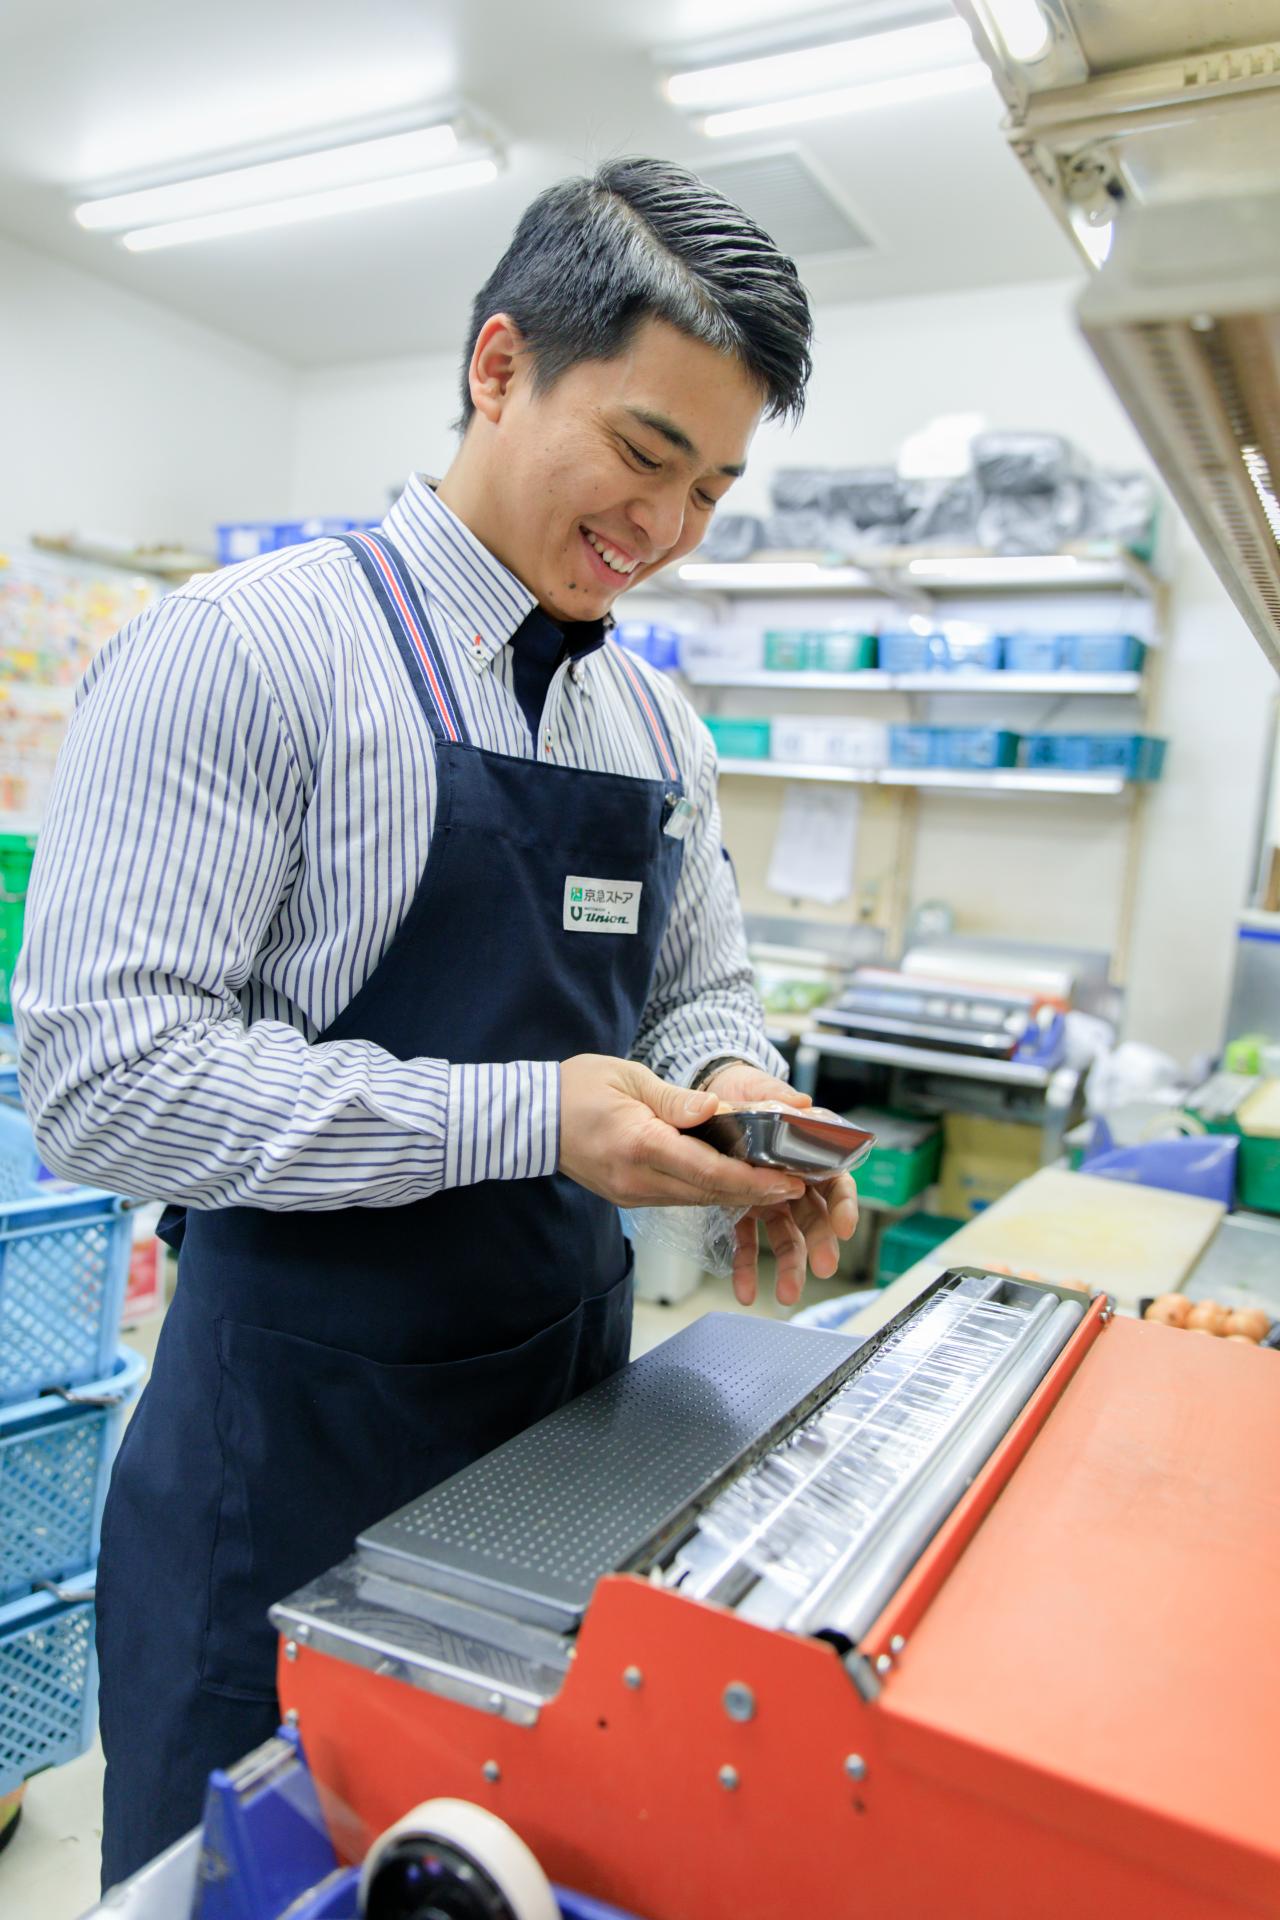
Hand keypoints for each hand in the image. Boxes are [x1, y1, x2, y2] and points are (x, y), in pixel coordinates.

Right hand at [558, 1055, 808, 1213]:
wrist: (530, 1120)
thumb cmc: (577, 1089)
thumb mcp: (628, 1078)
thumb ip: (676, 1099)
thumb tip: (718, 1108)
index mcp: (640, 1145)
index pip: (709, 1171)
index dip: (754, 1180)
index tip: (788, 1181)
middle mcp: (637, 1179)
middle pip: (710, 1193)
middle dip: (756, 1192)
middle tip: (796, 1185)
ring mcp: (632, 1193)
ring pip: (697, 1199)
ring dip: (736, 1193)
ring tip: (775, 1183)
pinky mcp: (630, 1196)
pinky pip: (679, 1196)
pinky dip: (709, 1190)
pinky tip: (734, 1181)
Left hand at [701, 1063, 859, 1309]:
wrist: (709, 1095)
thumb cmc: (741, 1090)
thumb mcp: (758, 1088)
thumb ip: (778, 1096)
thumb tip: (803, 1103)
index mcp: (806, 1151)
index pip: (835, 1179)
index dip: (843, 1204)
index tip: (844, 1225)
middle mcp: (793, 1177)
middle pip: (815, 1214)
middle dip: (821, 1243)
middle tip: (825, 1266)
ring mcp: (770, 1196)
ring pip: (787, 1235)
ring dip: (790, 1266)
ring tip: (787, 1295)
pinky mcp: (743, 1208)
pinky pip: (748, 1241)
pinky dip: (747, 1267)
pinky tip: (744, 1291)